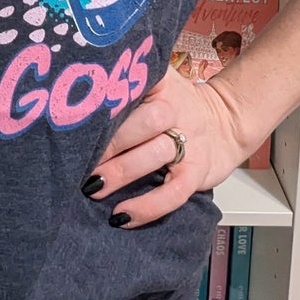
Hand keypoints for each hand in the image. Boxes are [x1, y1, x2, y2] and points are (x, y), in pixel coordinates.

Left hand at [81, 64, 252, 228]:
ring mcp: (189, 142)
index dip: (108, 99)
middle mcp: (176, 109)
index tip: (77, 116)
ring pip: (157, 153)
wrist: (227, 121)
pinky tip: (121, 215)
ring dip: (121, 171)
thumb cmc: (175, 105)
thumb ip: (125, 83)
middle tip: (79, 158)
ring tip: (92, 186)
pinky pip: (174, 193)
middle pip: (146, 120)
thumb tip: (73, 98)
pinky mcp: (196, 173)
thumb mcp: (156, 84)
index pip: (135, 84)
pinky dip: (147, 207)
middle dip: (111, 140)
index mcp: (160, 84)